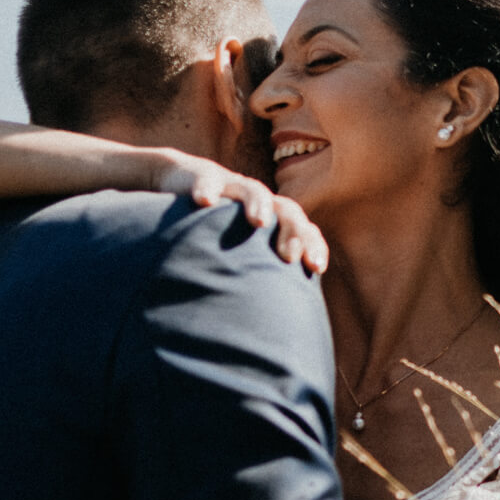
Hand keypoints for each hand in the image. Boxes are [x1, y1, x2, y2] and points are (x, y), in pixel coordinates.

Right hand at [152, 151, 327, 272]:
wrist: (182, 181)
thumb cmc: (214, 226)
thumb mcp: (237, 250)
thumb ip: (252, 274)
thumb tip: (263, 322)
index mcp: (273, 220)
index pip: (302, 230)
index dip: (312, 245)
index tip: (316, 267)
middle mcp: (258, 202)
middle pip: (286, 210)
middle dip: (293, 231)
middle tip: (290, 255)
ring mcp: (232, 187)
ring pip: (253, 190)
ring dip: (258, 204)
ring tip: (258, 221)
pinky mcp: (202, 177)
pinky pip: (206, 180)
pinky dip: (206, 189)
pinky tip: (202, 201)